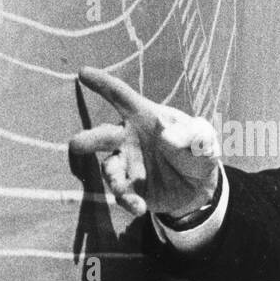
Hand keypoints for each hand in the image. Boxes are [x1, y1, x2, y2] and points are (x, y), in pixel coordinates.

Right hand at [68, 67, 220, 218]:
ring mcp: (127, 164)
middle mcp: (127, 138)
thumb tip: (164, 134)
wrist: (199, 187)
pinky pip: (123, 195)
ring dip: (113, 178)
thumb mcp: (202, 140)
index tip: (82, 73)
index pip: (121, 97)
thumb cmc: (196, 150)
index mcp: (143, 116)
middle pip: (102, 136)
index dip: (102, 84)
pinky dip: (128, 201)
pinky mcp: (130, 189)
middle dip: (87, 140)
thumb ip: (189, 136)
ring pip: (109, 169)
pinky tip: (139, 207)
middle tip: (76, 144)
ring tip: (120, 187)